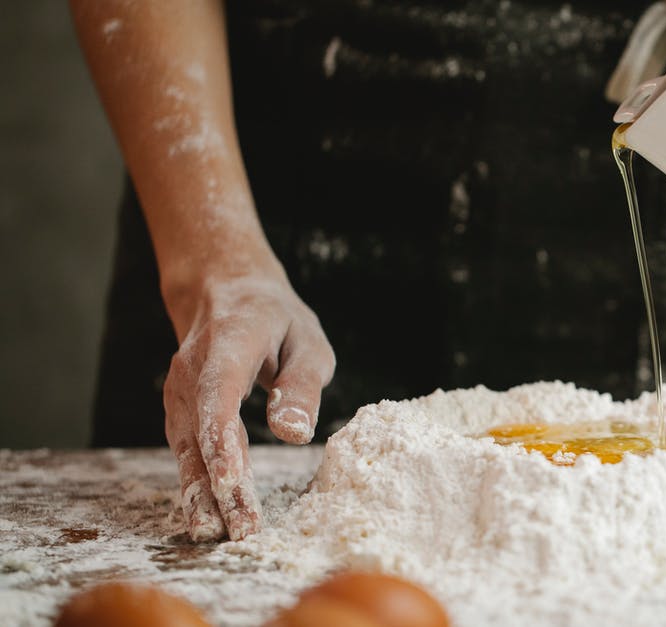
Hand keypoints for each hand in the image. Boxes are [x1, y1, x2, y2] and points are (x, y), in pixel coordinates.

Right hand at [162, 268, 334, 540]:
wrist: (222, 291)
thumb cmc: (275, 319)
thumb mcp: (307, 340)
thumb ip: (300, 385)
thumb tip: (294, 434)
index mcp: (227, 345)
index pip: (218, 400)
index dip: (224, 446)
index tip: (234, 486)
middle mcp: (191, 371)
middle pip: (200, 435)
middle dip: (217, 486)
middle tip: (239, 532)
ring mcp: (179, 391)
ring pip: (186, 449)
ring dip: (200, 492)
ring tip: (216, 535)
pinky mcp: (179, 409)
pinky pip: (186, 449)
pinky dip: (195, 481)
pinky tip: (207, 515)